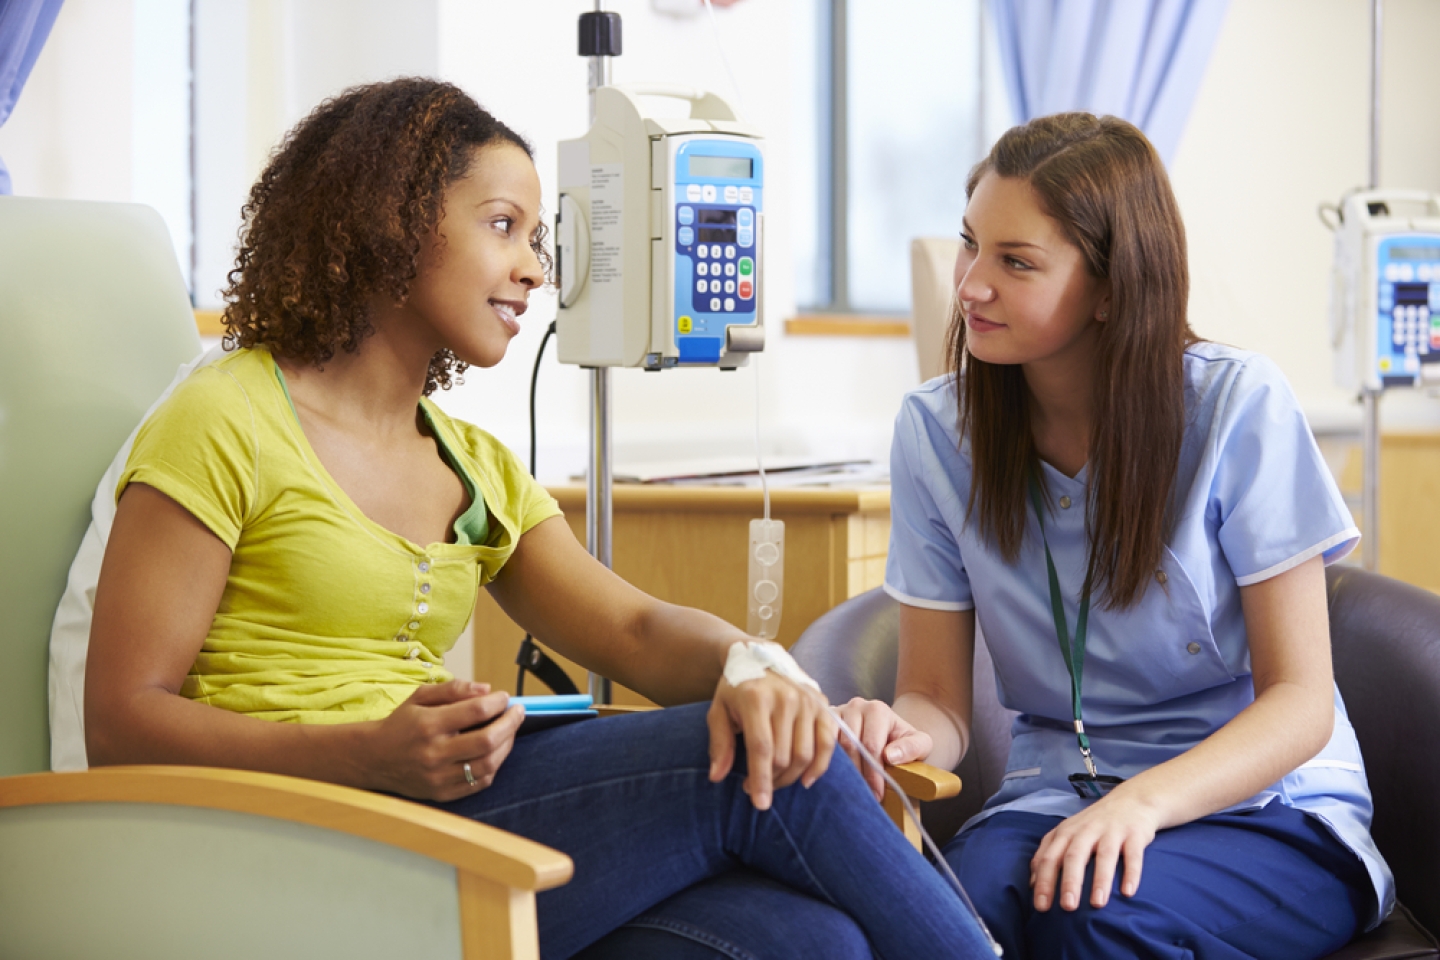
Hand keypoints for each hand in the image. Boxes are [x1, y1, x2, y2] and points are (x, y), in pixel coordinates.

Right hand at [365, 679, 523, 801]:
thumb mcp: (420, 697)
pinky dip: (494, 766)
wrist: (374, 758)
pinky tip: (495, 752)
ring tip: (509, 731)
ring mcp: (439, 777)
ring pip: (488, 764)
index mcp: (428, 725)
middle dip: (510, 724)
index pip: (475, 711)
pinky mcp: (442, 793)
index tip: (504, 697)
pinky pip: (479, 783)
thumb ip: (454, 689)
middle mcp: (434, 753)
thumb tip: (487, 689)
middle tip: (517, 712)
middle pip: (487, 740)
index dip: (497, 703)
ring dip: (506, 745)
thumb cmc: (401, 724)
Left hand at [706, 674, 836, 809]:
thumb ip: (719, 743)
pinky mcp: (822, 705)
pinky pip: (828, 743)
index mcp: (756, 698)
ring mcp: (807, 701)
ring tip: (775, 782)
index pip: (761, 747)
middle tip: (755, 788)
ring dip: (790, 777)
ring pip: (805, 754)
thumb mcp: (718, 710)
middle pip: (784, 756)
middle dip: (771, 780)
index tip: (759, 804)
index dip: (761, 779)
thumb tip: (717, 777)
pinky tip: (806, 779)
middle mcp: (786, 698)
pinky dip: (820, 766)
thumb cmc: (737, 688)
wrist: (760, 656)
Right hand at [832, 698, 932, 801]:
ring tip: (847, 789)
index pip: (871, 746)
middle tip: (862, 796)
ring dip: (840, 770)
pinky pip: (818, 742)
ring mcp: (837, 712)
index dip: (873, 773)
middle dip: (857, 775)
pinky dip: (824, 761)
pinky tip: (832, 777)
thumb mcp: (920, 745)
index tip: (877, 795)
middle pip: (849, 746)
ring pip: (832, 745)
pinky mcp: (823, 722)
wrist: (890, 732)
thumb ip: (912, 748)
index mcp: (877, 710)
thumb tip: (890, 756)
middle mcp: (855, 706)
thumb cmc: (904, 741)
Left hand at [1030, 791, 1160, 910]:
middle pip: (1074, 856)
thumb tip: (1031, 883)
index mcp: (1066, 832)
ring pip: (1104, 856)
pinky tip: (1128, 892)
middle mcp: (1086, 830)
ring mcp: (1111, 831)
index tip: (1041, 907)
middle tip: (1067, 908)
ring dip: (1100, 880)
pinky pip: (1133, 855)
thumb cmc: (1094, 823)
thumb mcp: (1067, 832)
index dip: (1044, 881)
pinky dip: (1131, 873)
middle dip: (1069, 882)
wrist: (1131, 799)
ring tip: (1097, 904)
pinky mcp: (1134, 834)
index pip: (1049, 857)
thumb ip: (1049, 854)